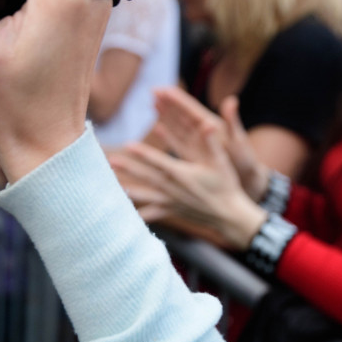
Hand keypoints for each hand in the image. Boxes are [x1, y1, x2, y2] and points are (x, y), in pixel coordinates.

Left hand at [109, 128, 266, 250]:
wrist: (230, 214)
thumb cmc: (226, 185)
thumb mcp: (221, 161)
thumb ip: (212, 142)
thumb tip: (209, 125)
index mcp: (183, 174)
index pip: (159, 161)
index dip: (144, 153)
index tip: (128, 145)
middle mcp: (174, 189)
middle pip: (147, 176)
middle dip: (129, 168)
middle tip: (111, 161)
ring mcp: (172, 202)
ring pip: (146, 195)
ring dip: (129, 188)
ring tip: (113, 184)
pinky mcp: (173, 211)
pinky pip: (153, 213)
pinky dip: (140, 214)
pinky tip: (127, 216)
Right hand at [153, 87, 268, 199]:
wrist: (248, 178)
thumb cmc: (245, 159)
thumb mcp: (238, 139)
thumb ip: (232, 121)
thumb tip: (231, 100)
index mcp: (211, 124)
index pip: (191, 108)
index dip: (177, 98)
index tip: (163, 89)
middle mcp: (203, 131)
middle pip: (182, 113)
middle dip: (168, 102)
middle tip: (152, 91)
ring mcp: (198, 142)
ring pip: (178, 125)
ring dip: (166, 115)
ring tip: (154, 103)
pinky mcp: (195, 154)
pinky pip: (177, 141)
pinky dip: (168, 134)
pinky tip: (158, 129)